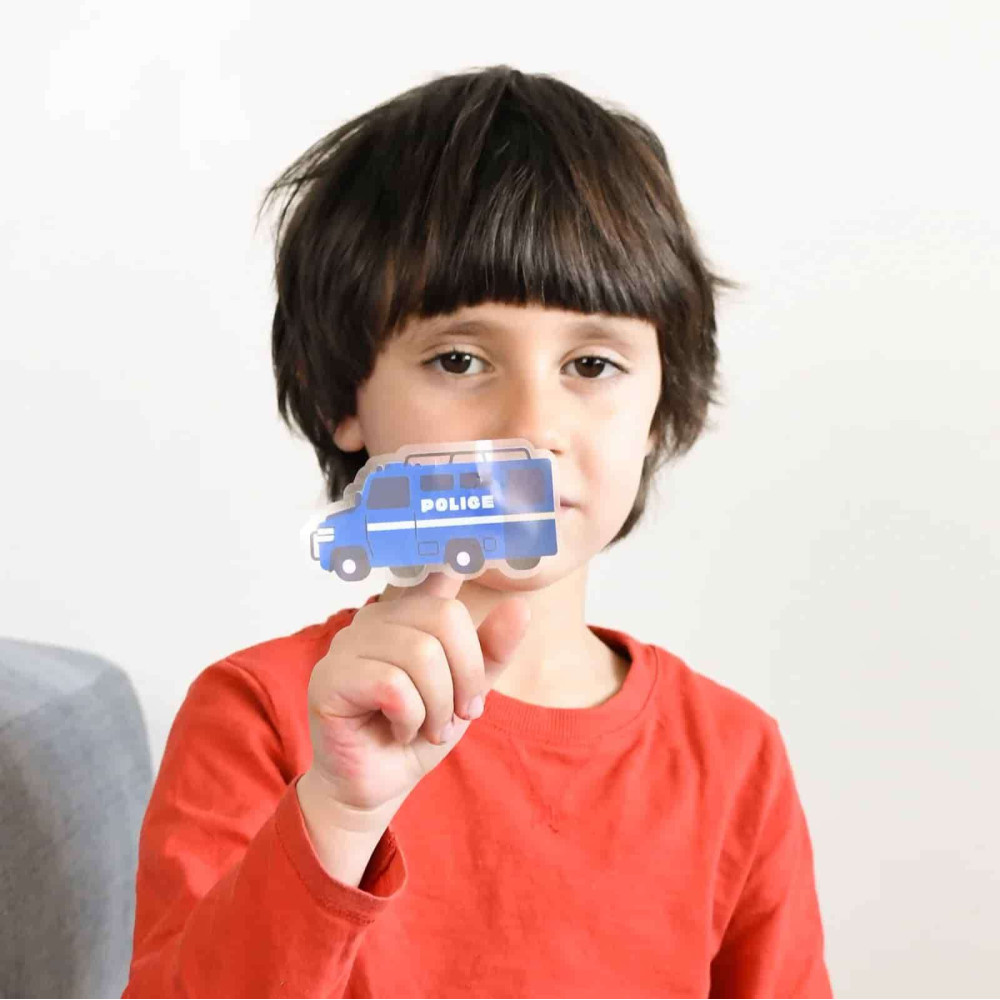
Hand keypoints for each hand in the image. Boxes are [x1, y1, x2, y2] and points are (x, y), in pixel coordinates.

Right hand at [303, 571, 530, 818]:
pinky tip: (398, 729)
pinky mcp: (329, 677)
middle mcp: (376, 617)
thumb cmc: (420, 730)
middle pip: (444, 618)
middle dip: (466, 677)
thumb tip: (521, 606)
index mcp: (410, 612)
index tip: (467, 548)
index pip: (438, 572)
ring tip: (428, 727)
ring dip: (438, 706)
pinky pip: (392, 685)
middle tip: (460, 713)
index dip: (453, 554)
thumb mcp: (468, 690)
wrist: (381, 783)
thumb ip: (492, 650)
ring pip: (421, 654)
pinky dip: (410, 718)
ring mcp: (347, 643)